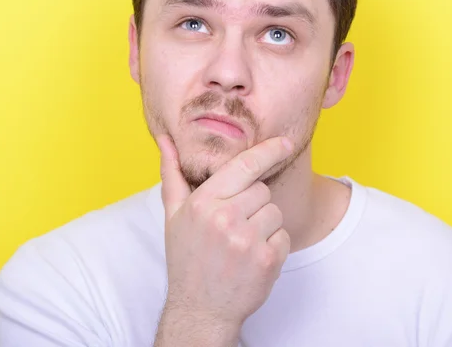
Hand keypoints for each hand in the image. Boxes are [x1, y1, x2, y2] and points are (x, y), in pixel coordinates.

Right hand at [157, 133, 293, 328]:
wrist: (200, 311)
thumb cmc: (187, 258)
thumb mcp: (173, 216)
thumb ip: (172, 175)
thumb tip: (165, 140)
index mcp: (203, 202)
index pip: (244, 166)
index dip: (269, 150)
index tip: (286, 142)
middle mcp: (225, 218)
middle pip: (262, 190)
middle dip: (253, 203)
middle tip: (234, 225)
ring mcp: (247, 241)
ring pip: (275, 211)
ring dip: (264, 224)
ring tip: (242, 243)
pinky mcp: (267, 260)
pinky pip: (284, 236)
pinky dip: (274, 245)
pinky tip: (252, 258)